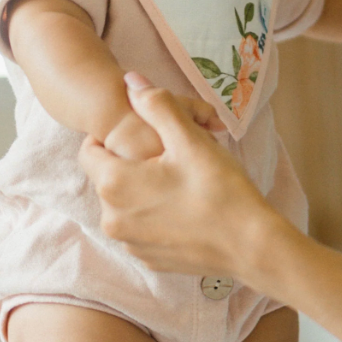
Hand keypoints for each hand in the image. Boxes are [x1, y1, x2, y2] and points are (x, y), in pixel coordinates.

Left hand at [81, 79, 291, 286]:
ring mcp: (130, 243)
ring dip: (143, 190)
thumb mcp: (190, 140)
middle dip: (133, 164)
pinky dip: (156, 216)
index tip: (143, 134)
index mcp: (114, 184)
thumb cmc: (221, 190)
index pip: (89, 150)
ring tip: (182, 182)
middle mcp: (112, 218)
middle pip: (109, 177)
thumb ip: (158, 105)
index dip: (111, 136)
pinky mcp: (149, 260)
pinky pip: (142, 228)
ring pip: (126, 204)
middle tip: (173, 156)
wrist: (252, 247)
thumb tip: (131, 81)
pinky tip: (187, 208)